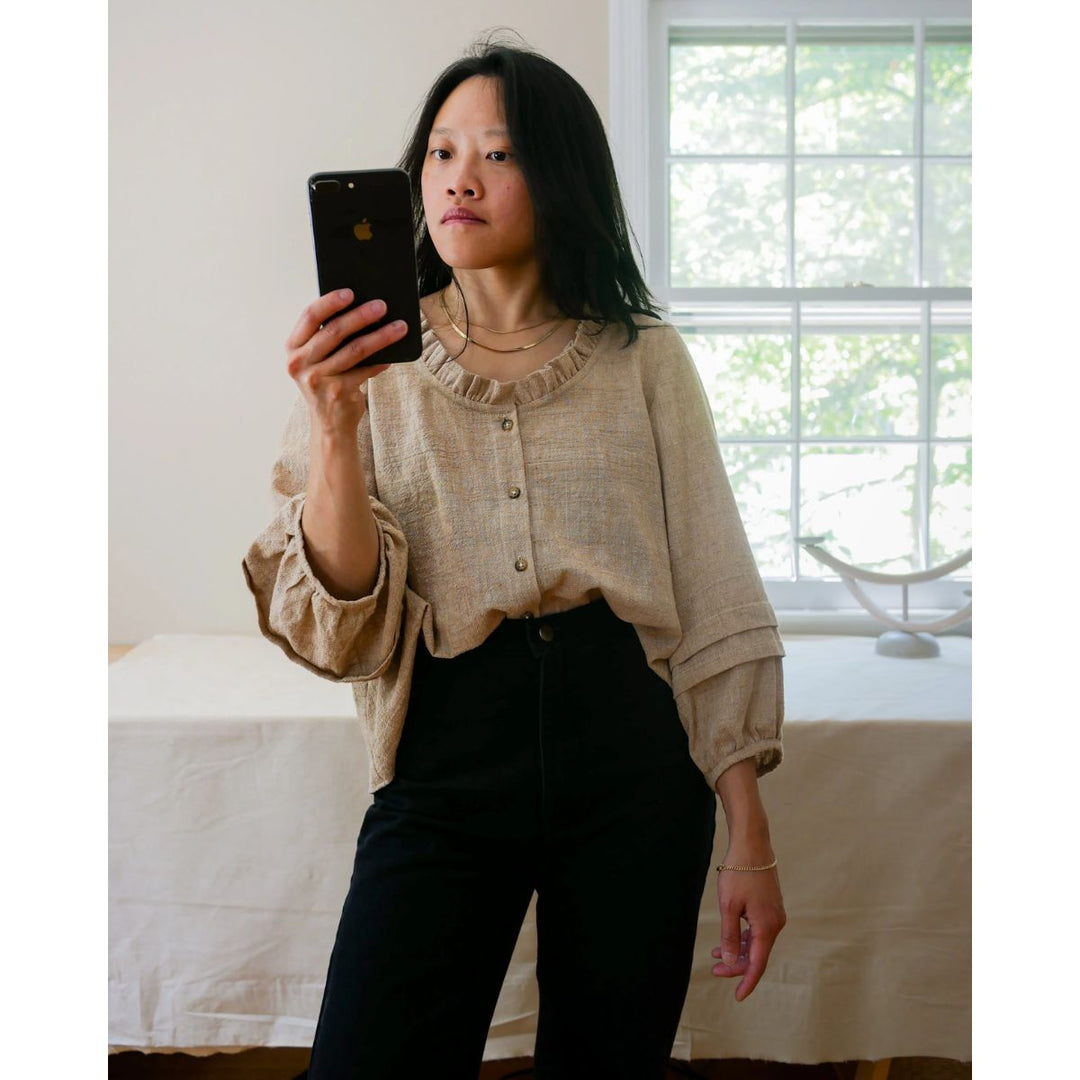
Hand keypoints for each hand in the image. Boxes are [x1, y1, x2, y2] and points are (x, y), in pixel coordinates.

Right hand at [285, 289, 407, 435]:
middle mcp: (299, 363)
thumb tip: (363, 308)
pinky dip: (381, 361)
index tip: (351, 292)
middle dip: (361, 315)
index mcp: (293, 348)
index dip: (330, 302)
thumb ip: (328, 337)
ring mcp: (317, 379)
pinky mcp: (337, 392)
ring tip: (399, 326)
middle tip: (382, 305)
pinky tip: (393, 354)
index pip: (310, 316)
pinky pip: (365, 370)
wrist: (330, 424)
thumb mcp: (318, 360)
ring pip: (354, 349)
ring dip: (380, 336)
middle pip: (334, 331)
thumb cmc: (327, 383)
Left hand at [710, 841, 785, 1002]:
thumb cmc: (740, 873)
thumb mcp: (729, 906)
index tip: (738, 997)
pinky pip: (758, 931)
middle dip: (736, 965)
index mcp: (767, 927)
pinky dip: (743, 938)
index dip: (747, 981)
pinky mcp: (770, 907)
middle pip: (757, 954)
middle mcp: (775, 923)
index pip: (758, 964)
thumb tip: (728, 960)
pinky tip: (728, 938)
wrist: (752, 845)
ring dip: (738, 951)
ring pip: (757, 943)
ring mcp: (774, 915)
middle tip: (713, 968)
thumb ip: (729, 935)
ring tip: (714, 954)